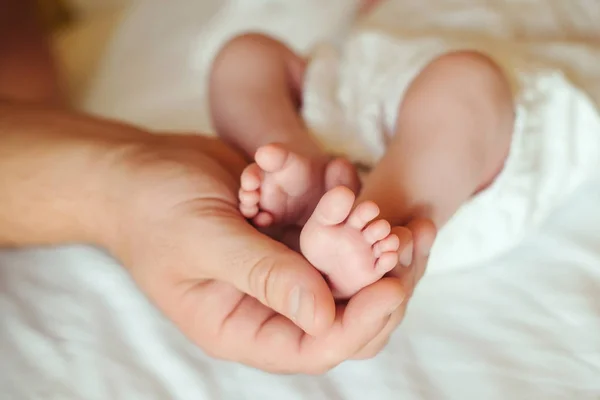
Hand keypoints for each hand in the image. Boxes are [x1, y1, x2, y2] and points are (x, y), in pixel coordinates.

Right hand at [102, 131, 435, 372]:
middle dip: (383, 288)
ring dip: (376, 246)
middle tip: (411, 249)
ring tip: (408, 222)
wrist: (138, 170)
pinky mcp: (289, 235)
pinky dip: (348, 209)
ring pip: (348, 274)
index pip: (314, 348)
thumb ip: (263, 276)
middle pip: (344, 317)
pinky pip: (333, 233)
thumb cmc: (154, 209)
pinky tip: (353, 178)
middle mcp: (269, 305)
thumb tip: (324, 317)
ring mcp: (282, 268)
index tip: (391, 288)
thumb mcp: (204, 240)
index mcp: (242, 327)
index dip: (358, 325)